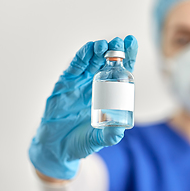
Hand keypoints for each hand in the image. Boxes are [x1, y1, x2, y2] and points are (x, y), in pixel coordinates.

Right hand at [29, 35, 137, 179]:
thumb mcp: (99, 139)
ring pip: (91, 61)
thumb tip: (120, 130)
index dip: (127, 58)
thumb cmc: (81, 142)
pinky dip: (81, 57)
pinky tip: (89, 49)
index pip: (121, 72)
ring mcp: (80, 84)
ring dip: (98, 50)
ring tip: (105, 44)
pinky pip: (74, 67)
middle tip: (121, 41)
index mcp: (108, 95)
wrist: (57, 149)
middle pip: (107, 62)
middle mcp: (96, 86)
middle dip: (115, 50)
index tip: (133, 43)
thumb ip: (110, 135)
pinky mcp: (65, 85)